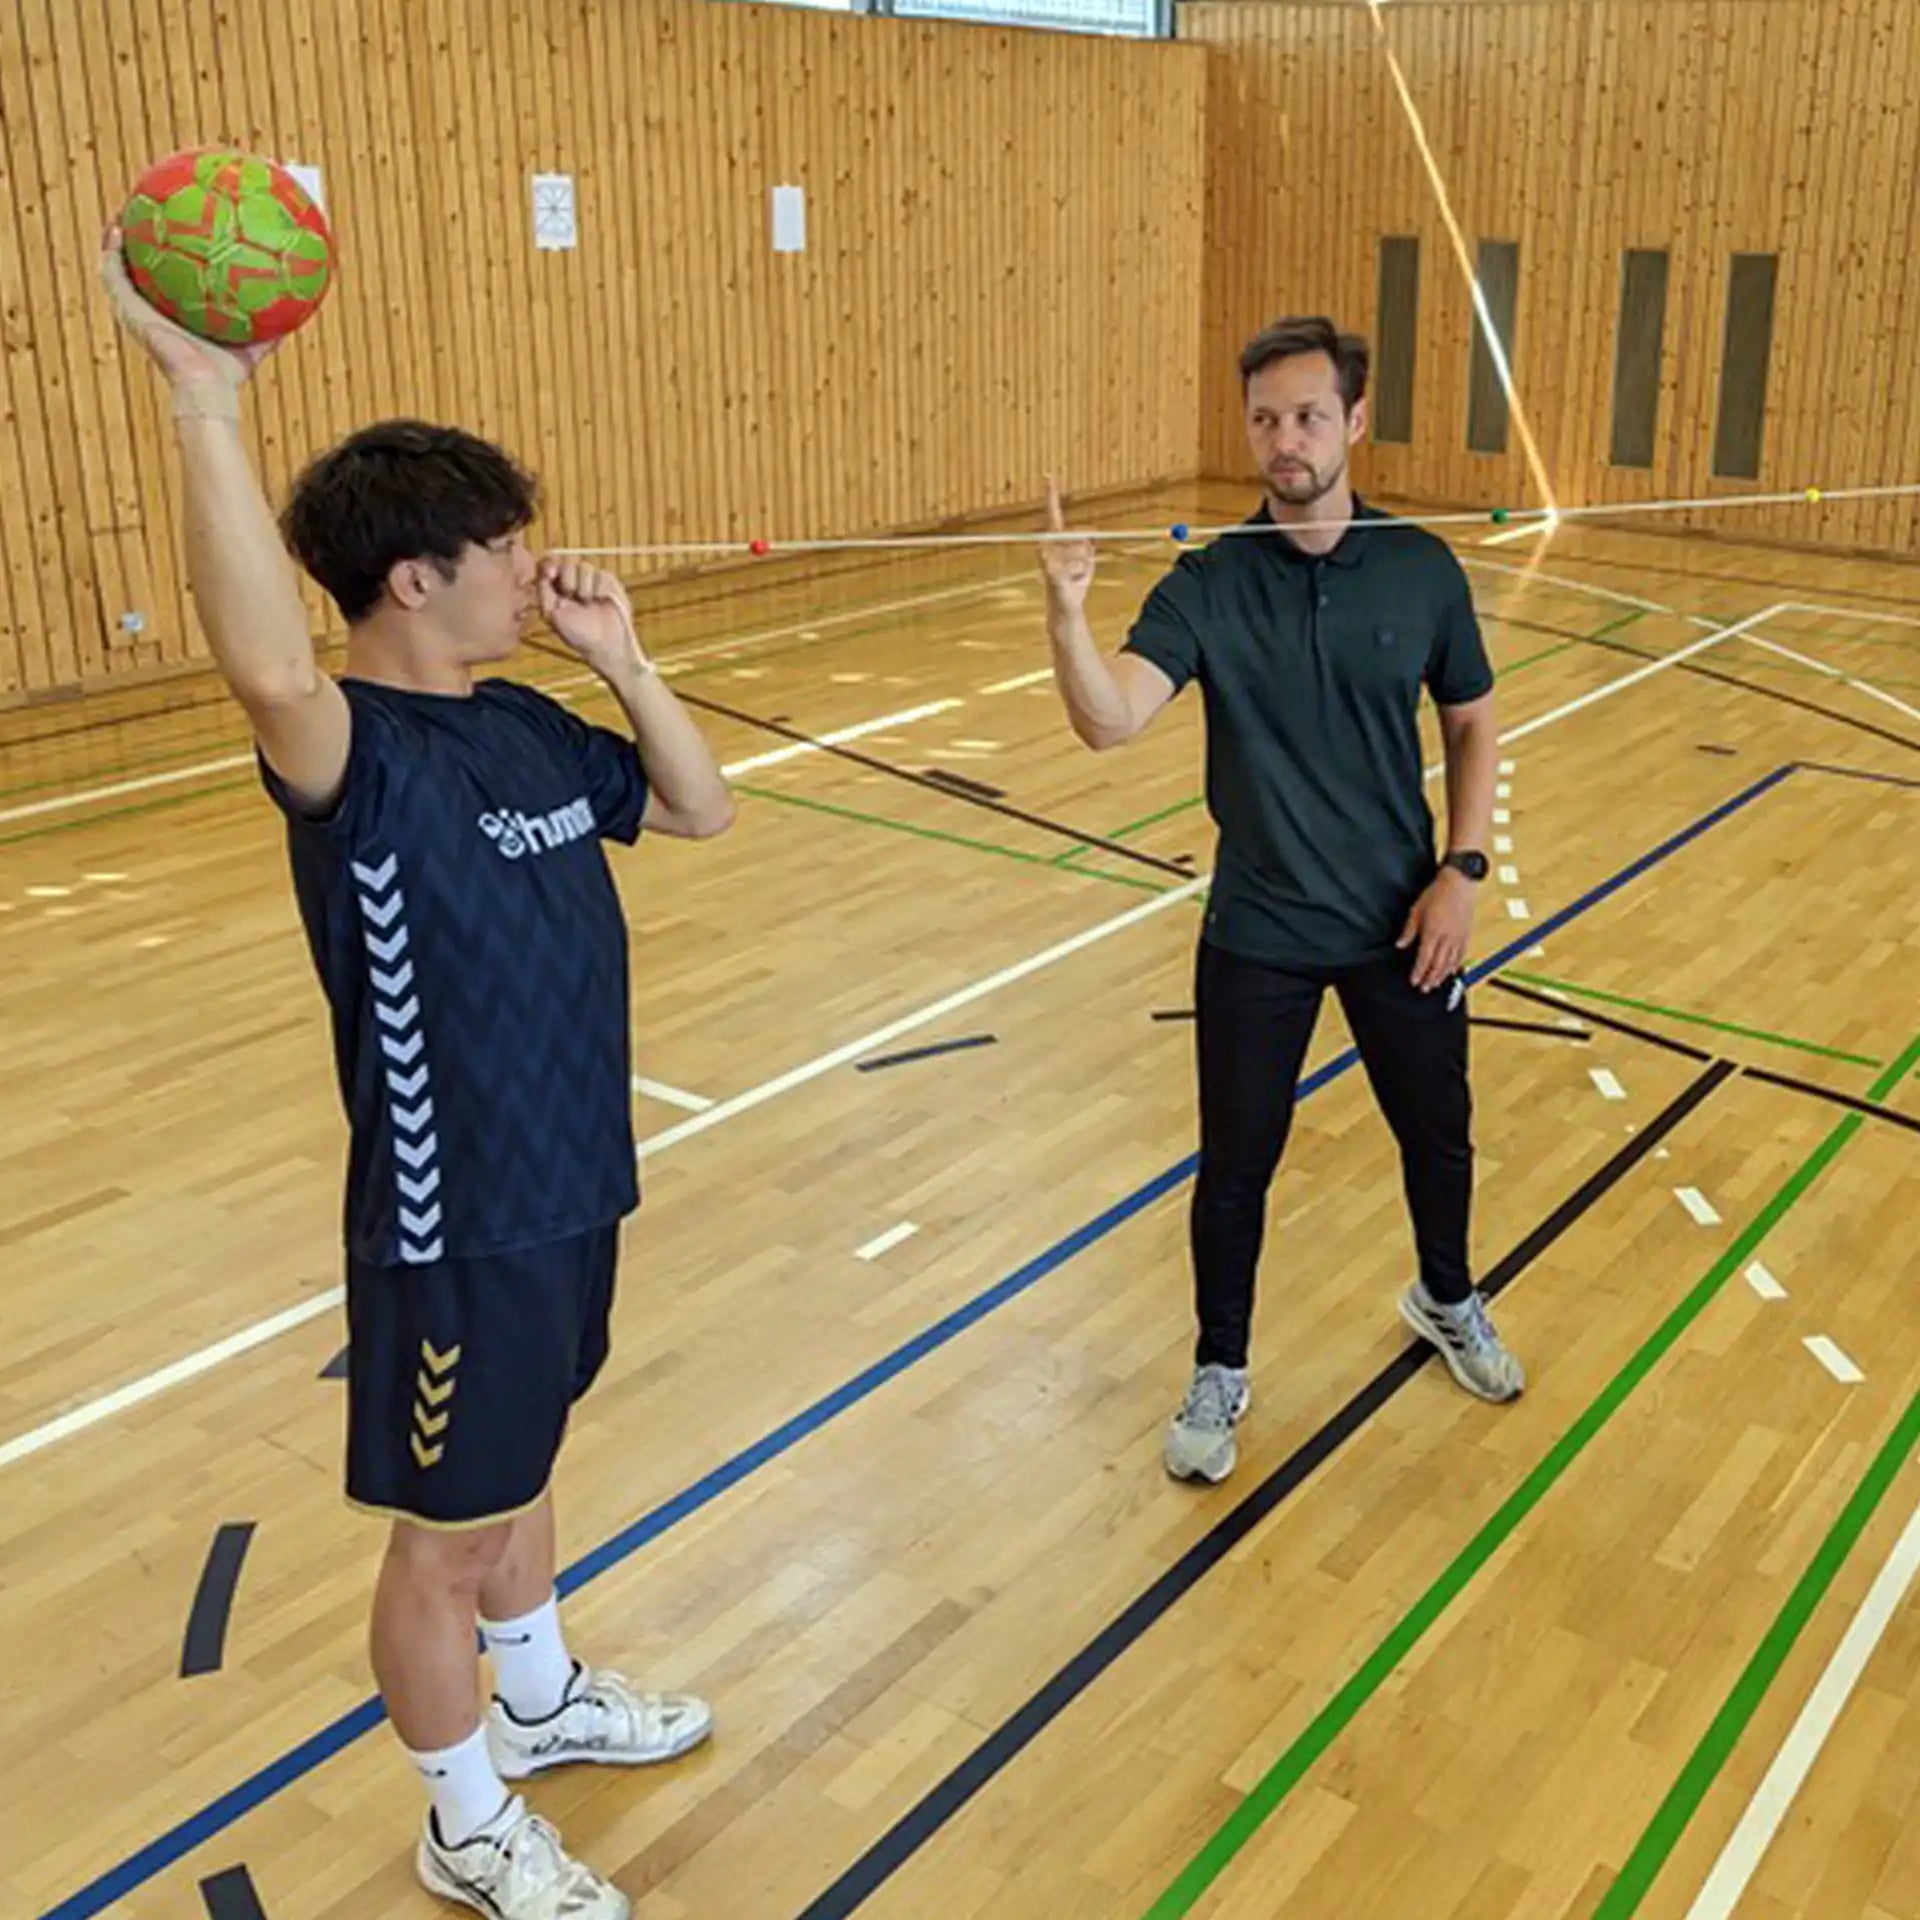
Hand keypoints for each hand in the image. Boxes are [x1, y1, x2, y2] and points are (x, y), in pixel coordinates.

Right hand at [98, 225, 275, 410]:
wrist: (207, 386)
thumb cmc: (228, 374)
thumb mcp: (254, 340)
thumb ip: (272, 322)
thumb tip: (300, 302)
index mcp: (175, 315)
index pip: (167, 281)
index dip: (166, 256)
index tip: (173, 228)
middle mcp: (151, 311)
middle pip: (138, 270)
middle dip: (139, 241)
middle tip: (145, 212)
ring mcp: (134, 311)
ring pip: (117, 267)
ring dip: (117, 239)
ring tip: (123, 210)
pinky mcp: (126, 310)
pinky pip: (112, 275)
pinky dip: (112, 252)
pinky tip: (117, 228)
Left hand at [538, 557, 647, 678]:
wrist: (606, 643)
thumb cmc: (577, 634)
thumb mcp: (551, 615)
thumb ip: (543, 591)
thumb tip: (544, 572)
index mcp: (556, 588)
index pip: (549, 564)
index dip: (549, 564)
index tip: (550, 573)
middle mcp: (573, 581)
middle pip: (567, 561)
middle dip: (568, 578)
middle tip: (572, 596)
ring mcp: (592, 581)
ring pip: (585, 566)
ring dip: (585, 586)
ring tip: (589, 602)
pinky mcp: (608, 583)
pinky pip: (602, 574)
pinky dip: (600, 588)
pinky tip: (601, 600)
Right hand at [1040, 474, 1095, 614]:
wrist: (1067, 609)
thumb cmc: (1074, 584)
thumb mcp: (1087, 561)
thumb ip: (1088, 546)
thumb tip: (1090, 535)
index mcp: (1055, 542)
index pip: (1053, 514)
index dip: (1051, 496)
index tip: (1048, 475)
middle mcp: (1048, 547)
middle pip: (1075, 536)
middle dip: (1085, 552)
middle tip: (1081, 568)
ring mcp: (1048, 559)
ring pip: (1080, 552)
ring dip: (1085, 567)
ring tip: (1076, 579)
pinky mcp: (1051, 573)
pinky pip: (1074, 565)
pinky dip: (1080, 575)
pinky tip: (1074, 584)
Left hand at [1396, 867, 1475, 992]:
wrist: (1459, 883)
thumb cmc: (1437, 894)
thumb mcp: (1416, 910)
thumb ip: (1409, 930)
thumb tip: (1400, 944)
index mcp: (1433, 932)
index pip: (1424, 958)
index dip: (1418, 972)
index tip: (1414, 981)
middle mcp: (1447, 938)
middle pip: (1438, 964)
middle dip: (1429, 978)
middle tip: (1423, 988)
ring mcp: (1458, 937)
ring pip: (1450, 962)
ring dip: (1441, 975)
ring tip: (1435, 983)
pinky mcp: (1466, 934)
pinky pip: (1461, 954)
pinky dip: (1455, 965)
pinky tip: (1451, 971)